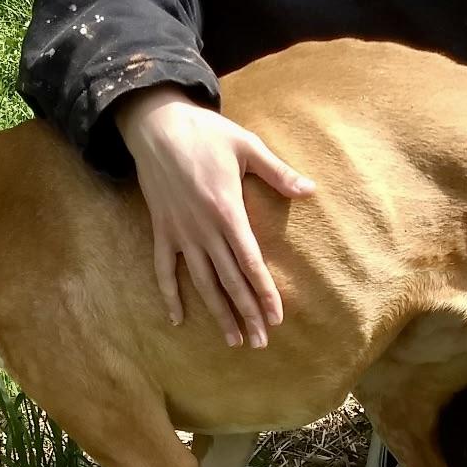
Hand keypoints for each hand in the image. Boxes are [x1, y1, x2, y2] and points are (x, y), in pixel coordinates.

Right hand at [116, 86, 314, 346]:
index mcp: (227, 212)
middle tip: (260, 342)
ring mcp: (180, 233)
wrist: (156, 124)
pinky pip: (164, 270)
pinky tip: (178, 319)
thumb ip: (278, 173)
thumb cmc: (205, 133)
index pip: (250, 263)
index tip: (275, 318)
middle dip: (246, 313)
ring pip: (201, 282)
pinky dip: (170, 295)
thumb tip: (309, 190)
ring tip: (232, 340)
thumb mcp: (247, 146)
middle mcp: (204, 230)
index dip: (263, 293)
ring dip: (217, 313)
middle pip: (229, 281)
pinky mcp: (162, 230)